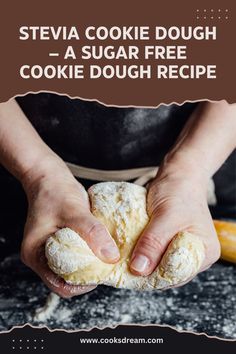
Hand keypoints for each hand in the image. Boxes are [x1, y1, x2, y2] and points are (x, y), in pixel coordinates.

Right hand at [20, 155, 119, 297]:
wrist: (50, 176)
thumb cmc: (55, 191)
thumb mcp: (74, 211)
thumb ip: (92, 233)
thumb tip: (111, 256)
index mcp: (35, 254)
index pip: (59, 285)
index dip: (82, 285)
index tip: (101, 273)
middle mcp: (41, 256)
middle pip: (67, 279)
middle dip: (88, 276)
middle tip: (107, 266)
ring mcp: (50, 249)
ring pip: (73, 267)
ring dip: (90, 264)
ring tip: (106, 257)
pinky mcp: (61, 242)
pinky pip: (76, 254)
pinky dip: (89, 253)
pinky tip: (101, 246)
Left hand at [129, 157, 220, 284]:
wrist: (178, 175)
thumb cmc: (178, 191)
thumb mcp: (166, 216)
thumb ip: (154, 243)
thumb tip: (139, 270)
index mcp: (204, 251)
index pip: (178, 274)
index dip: (154, 276)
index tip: (131, 272)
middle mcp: (196, 255)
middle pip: (169, 274)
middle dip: (147, 271)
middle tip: (124, 266)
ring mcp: (182, 250)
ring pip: (160, 266)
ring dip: (143, 263)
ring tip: (125, 259)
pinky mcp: (170, 243)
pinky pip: (155, 255)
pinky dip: (143, 254)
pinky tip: (131, 251)